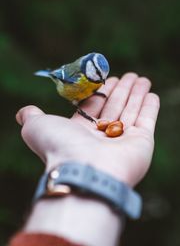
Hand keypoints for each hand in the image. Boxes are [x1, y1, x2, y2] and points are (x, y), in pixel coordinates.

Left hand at [16, 73, 159, 186]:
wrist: (83, 169)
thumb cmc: (59, 146)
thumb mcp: (36, 126)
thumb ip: (31, 116)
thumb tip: (22, 112)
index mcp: (81, 131)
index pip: (95, 106)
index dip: (102, 91)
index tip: (110, 78)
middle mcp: (102, 137)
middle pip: (115, 107)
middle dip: (122, 90)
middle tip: (130, 75)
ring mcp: (123, 141)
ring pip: (131, 111)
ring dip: (137, 94)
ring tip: (142, 78)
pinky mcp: (142, 143)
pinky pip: (146, 120)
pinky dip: (150, 107)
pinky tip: (151, 93)